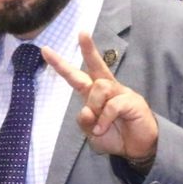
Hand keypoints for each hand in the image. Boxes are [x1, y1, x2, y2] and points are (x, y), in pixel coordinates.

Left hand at [40, 31, 157, 161]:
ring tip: (98, 123)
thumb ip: (85, 122)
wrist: (137, 150)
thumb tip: (86, 110)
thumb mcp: (91, 133)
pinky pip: (113, 105)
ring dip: (94, 105)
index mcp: (93, 94)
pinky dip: (104, 119)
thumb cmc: (113, 137)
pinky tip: (103, 128)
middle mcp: (107, 89)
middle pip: (96, 65)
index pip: (75, 76)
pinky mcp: (133, 101)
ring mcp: (121, 93)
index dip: (60, 64)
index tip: (45, 50)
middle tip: (82, 33)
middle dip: (88, 49)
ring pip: (100, 86)